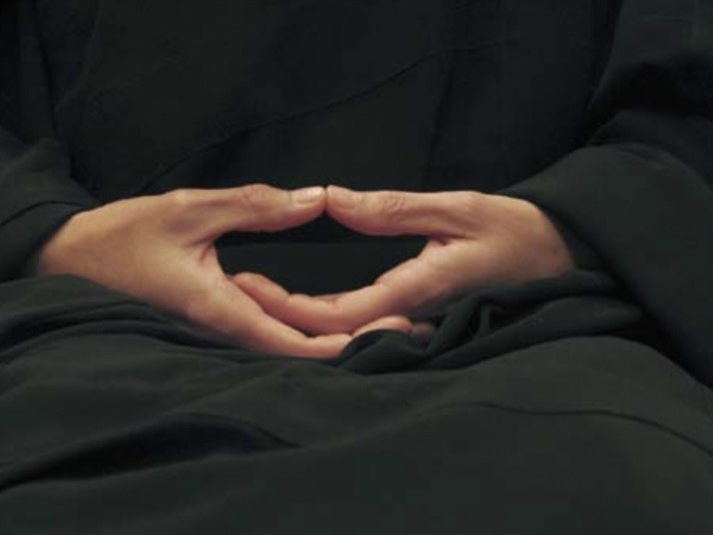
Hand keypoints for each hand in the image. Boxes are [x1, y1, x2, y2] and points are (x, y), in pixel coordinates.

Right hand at [36, 184, 383, 356]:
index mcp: (222, 308)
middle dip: (354, 343)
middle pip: (300, 350)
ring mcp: (220, 327)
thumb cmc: (121, 237)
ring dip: (334, 336)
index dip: (346, 343)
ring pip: (286, 343)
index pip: (295, 341)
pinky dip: (304, 325)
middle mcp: (226, 327)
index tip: (389, 334)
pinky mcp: (216, 317)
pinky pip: (268, 329)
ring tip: (385, 322)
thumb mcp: (190, 209)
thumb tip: (314, 199)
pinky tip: (331, 313)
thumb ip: (255, 205)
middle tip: (408, 329)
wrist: (70, 261)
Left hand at [234, 187, 573, 334]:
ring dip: (300, 318)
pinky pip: (365, 322)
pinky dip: (327, 316)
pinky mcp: (416, 314)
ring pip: (347, 332)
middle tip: (239, 287)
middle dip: (282, 315)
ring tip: (258, 293)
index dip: (288, 306)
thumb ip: (392, 209)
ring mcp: (412, 319)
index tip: (249, 285)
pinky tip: (303, 302)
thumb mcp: (456, 209)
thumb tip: (332, 200)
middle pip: (333, 330)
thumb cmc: (514, 232)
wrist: (556, 258)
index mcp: (416, 292)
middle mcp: (409, 316)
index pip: (338, 313)